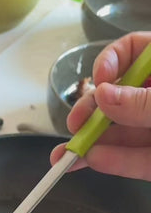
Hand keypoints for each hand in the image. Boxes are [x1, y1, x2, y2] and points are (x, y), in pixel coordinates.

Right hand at [50, 31, 150, 180]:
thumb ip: (143, 101)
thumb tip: (104, 96)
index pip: (134, 50)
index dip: (112, 61)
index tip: (99, 79)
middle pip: (120, 96)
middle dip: (93, 111)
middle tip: (75, 125)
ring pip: (125, 133)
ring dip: (95, 143)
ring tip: (69, 156)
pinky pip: (138, 160)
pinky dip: (116, 162)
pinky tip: (94, 162)